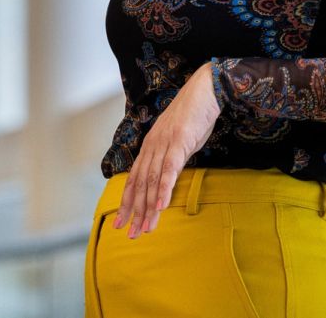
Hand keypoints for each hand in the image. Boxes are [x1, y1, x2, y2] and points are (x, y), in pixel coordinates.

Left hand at [112, 63, 220, 237]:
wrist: (204, 91)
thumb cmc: (194, 116)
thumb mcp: (178, 141)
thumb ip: (170, 158)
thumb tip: (167, 177)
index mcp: (149, 146)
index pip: (133, 178)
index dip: (126, 201)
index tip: (120, 221)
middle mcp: (151, 146)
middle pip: (139, 184)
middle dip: (133, 211)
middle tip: (129, 234)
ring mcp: (163, 145)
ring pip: (151, 182)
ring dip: (147, 208)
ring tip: (144, 228)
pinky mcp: (178, 144)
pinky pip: (169, 171)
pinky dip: (163, 190)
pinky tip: (160, 207)